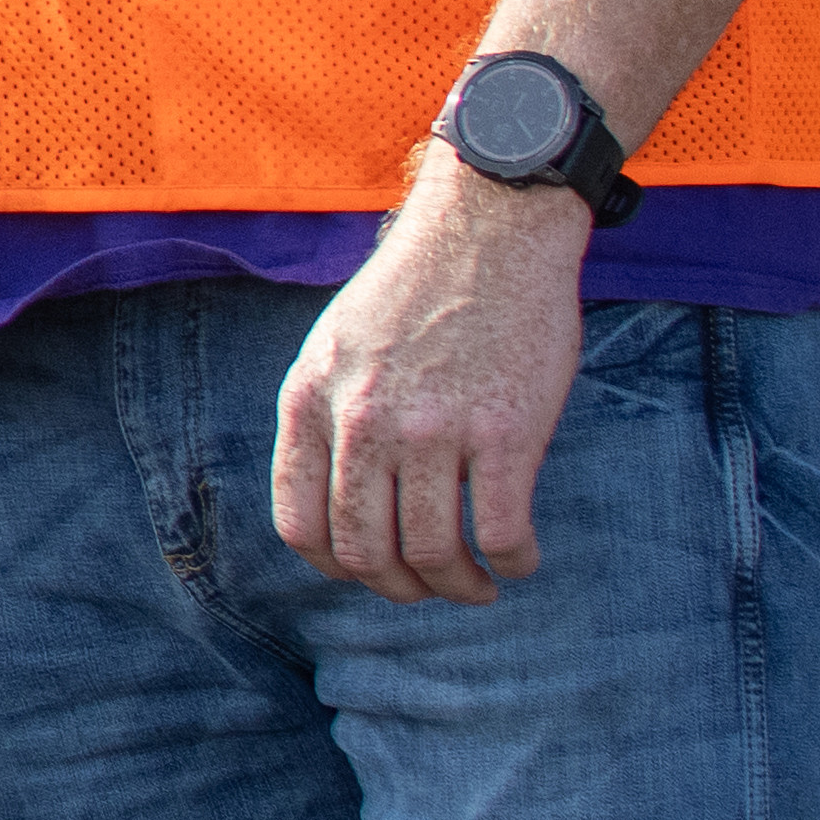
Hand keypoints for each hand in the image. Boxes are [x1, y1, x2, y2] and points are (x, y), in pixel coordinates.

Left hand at [269, 156, 593, 599]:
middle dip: (399, 588)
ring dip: (459, 587)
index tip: (367, 571)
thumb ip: (328, 415)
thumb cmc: (417, 290)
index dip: (334, 566)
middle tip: (430, 588)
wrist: (488, 230)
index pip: (299, 523)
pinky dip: (513, 562)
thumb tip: (336, 498)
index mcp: (311, 400)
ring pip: (432, 553)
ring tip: (478, 584)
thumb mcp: (337, 344)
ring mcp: (432, 429)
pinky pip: (501, 532)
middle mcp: (363, 421)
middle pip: (364, 551)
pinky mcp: (504, 432)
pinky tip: (520, 558)